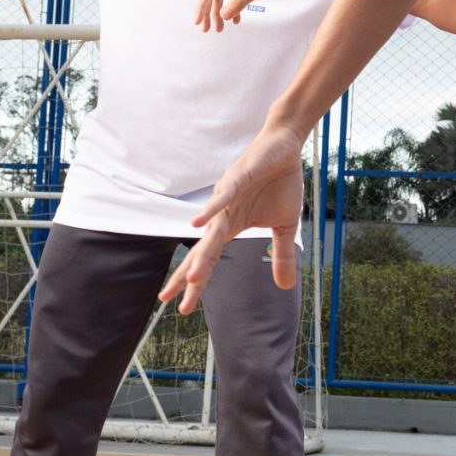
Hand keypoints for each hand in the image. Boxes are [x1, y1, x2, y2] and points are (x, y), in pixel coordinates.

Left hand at [159, 127, 306, 312]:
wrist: (283, 148)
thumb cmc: (280, 183)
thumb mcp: (285, 227)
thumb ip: (281, 256)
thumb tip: (285, 287)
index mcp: (231, 227)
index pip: (209, 260)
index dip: (196, 282)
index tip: (182, 307)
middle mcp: (222, 216)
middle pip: (202, 252)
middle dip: (187, 277)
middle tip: (169, 300)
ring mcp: (227, 198)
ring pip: (212, 232)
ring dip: (202, 256)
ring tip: (191, 279)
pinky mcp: (237, 180)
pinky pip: (223, 198)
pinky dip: (210, 210)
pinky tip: (195, 224)